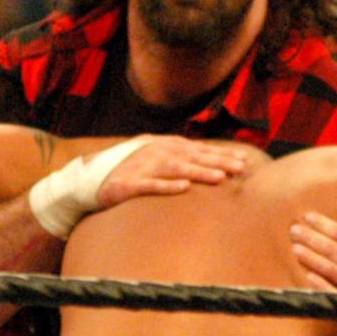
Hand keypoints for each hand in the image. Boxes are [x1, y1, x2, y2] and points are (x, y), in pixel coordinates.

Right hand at [96, 138, 249, 206]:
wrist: (92, 178)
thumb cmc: (132, 170)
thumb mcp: (157, 159)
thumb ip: (182, 158)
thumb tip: (215, 164)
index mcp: (165, 147)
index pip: (199, 150)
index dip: (222, 154)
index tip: (245, 160)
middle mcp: (156, 153)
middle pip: (192, 156)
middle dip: (218, 161)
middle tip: (241, 168)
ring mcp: (142, 167)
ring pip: (175, 168)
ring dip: (199, 172)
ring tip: (220, 178)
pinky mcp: (127, 184)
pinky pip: (149, 185)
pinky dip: (167, 186)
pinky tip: (184, 188)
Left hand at [290, 188, 336, 293]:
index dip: (323, 224)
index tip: (307, 216)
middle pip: (333, 250)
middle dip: (312, 239)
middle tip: (294, 230)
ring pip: (331, 269)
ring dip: (312, 259)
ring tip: (296, 249)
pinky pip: (335, 293)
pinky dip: (321, 285)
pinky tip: (308, 276)